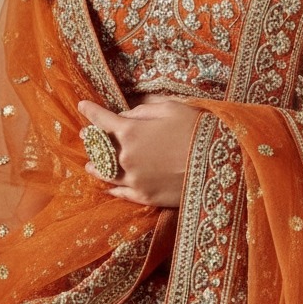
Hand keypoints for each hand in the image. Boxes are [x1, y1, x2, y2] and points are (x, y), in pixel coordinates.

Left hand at [77, 94, 202, 208]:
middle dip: (91, 139)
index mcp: (130, 131)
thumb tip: (126, 114)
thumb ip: (142, 110)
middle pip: (99, 148)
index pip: (101, 119)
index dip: (90, 111)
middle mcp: (125, 157)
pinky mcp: (144, 197)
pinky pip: (120, 193)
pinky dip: (112, 188)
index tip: (82, 106)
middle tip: (85, 135)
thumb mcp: (170, 107)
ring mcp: (133, 180)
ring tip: (89, 164)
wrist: (220, 160)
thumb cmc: (196, 128)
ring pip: (105, 174)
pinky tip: (108, 187)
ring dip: (95, 167)